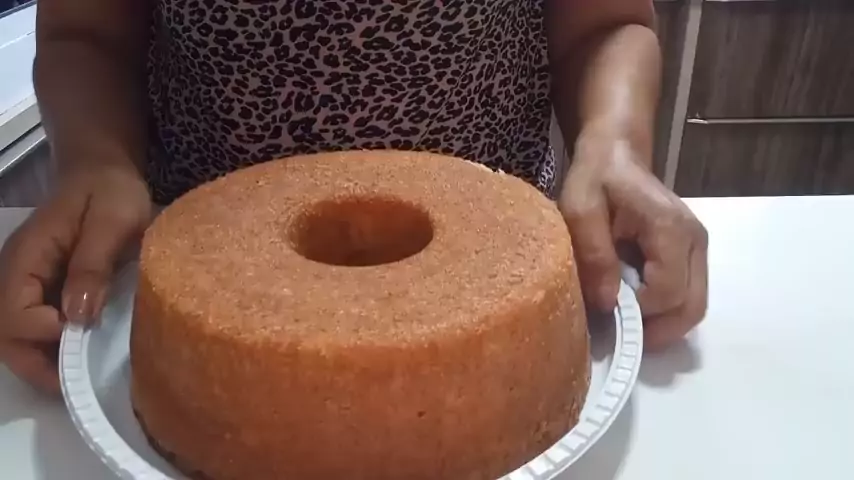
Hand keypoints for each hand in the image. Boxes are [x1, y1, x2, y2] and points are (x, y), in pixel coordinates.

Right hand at [0, 166, 150, 392]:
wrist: (103, 173)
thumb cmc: (110, 191)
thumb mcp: (112, 221)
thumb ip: (93, 264)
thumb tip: (77, 316)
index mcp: (26, 257)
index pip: (13, 311)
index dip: (43, 331)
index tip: (84, 332)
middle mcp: (16, 276)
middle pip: (5, 335)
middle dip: (36, 364)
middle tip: (78, 382)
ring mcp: (27, 285)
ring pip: (17, 338)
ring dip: (43, 362)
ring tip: (81, 376)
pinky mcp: (43, 291)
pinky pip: (35, 328)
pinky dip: (53, 349)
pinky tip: (84, 355)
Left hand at [558, 133, 707, 349]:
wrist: (617, 155)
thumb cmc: (596, 179)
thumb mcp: (580, 210)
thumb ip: (595, 254)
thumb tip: (608, 303)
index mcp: (671, 228)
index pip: (668, 292)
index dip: (638, 311)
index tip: (606, 305)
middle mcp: (696, 241)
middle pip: (692, 307)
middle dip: (656, 329)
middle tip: (618, 332)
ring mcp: (698, 249)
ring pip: (693, 306)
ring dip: (661, 323)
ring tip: (624, 320)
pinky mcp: (692, 255)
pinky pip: (687, 295)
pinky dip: (664, 310)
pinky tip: (635, 305)